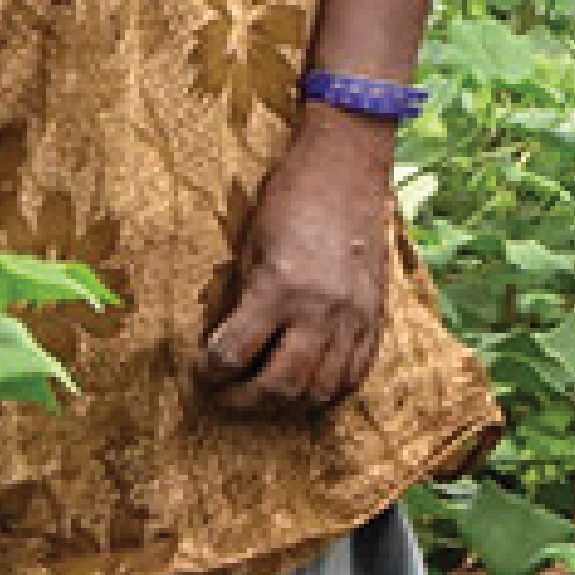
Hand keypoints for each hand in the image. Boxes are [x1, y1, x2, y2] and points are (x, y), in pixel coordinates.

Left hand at [199, 118, 395, 412]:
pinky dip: (328, 393)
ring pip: (321, 391)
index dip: (209, 373)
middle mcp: (319, 311)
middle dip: (244, 402)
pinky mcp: (375, 317)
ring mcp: (353, 318)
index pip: (233, 354)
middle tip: (223, 400)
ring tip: (263, 401)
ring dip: (286, 406)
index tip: (199, 374)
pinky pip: (355, 375)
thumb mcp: (250, 245)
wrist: (347, 168)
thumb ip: (243, 297)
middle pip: (280, 386)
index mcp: (278, 288)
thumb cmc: (289, 198)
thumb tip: (225, 342)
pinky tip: (307, 391)